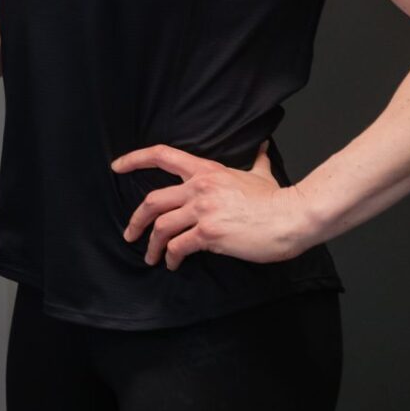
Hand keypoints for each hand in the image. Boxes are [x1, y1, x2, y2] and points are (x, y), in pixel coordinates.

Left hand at [114, 143, 313, 269]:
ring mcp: (203, 210)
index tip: (116, 167)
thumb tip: (262, 146)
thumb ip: (257, 161)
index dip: (134, 159)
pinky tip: (174, 264)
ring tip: (151, 257)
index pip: (162, 155)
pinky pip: (179, 246)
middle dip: (136, 219)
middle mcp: (199, 188)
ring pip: (161, 226)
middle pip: (152, 200)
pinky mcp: (209, 233)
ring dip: (151, 245)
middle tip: (130, 233)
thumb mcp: (262, 175)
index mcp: (206, 171)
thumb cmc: (278, 200)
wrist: (293, 217)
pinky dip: (172, 257)